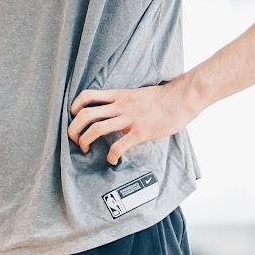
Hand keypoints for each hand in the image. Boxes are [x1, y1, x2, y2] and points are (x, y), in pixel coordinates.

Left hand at [68, 80, 199, 164]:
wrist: (181, 99)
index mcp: (118, 95)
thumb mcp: (137, 94)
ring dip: (86, 140)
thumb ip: (123, 101)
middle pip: (86, 114)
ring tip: (85, 149)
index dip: (74, 106)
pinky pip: (119, 145)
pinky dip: (111, 155)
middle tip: (74, 139)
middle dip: (74, 128)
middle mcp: (120, 106)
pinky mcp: (140, 132)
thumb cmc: (162, 98)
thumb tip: (115, 110)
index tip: (73, 117)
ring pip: (97, 128)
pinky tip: (112, 160)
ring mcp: (129, 118)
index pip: (87, 96)